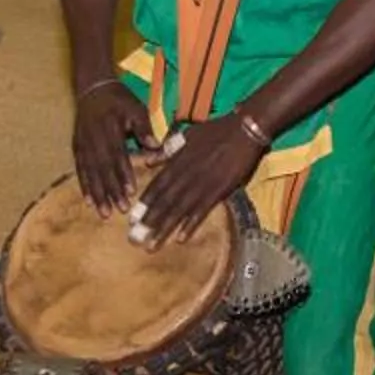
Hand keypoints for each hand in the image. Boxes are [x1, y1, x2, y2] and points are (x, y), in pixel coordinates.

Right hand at [72, 81, 152, 214]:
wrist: (93, 88)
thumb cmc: (119, 99)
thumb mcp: (135, 107)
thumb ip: (144, 126)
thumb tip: (155, 145)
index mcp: (109, 128)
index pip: (117, 155)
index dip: (123, 174)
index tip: (130, 192)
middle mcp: (93, 138)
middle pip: (102, 168)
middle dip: (111, 191)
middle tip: (120, 209)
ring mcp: (83, 144)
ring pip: (90, 173)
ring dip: (98, 194)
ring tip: (104, 212)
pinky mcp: (77, 148)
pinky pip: (80, 170)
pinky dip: (84, 186)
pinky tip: (89, 201)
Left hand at [137, 111, 264, 245]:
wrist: (244, 129)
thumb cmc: (216, 131)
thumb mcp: (187, 135)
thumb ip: (168, 150)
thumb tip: (148, 161)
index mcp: (177, 162)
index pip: (156, 186)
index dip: (144, 204)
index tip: (130, 220)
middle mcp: (186, 175)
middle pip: (164, 202)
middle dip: (149, 222)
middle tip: (135, 240)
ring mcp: (202, 184)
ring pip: (179, 210)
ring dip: (165, 228)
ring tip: (152, 245)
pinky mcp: (219, 190)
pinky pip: (202, 210)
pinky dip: (191, 224)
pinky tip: (181, 238)